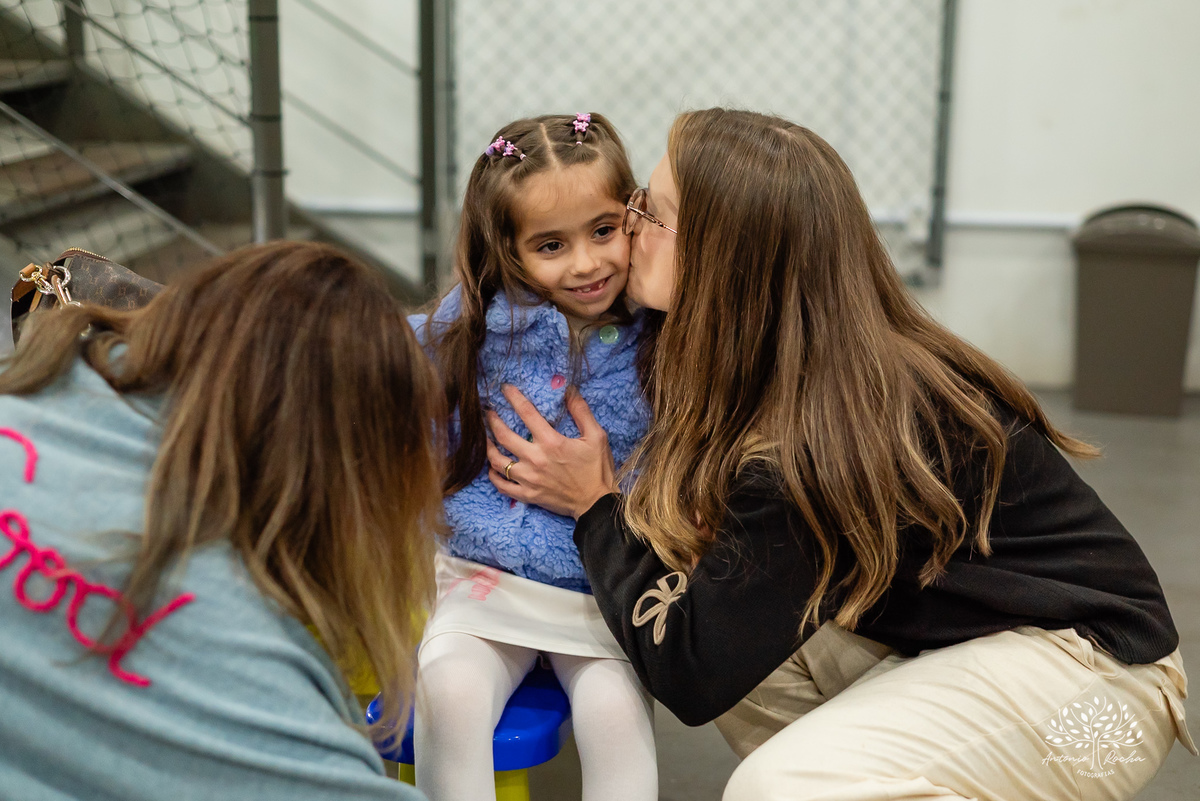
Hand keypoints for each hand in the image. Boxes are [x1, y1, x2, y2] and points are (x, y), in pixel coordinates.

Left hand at [486, 385, 617, 518]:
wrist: (596, 504)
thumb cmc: (596, 469)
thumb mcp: (596, 436)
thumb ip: (581, 412)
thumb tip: (569, 390)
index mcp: (552, 442)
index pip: (526, 413)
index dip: (513, 397)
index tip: (505, 388)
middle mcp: (536, 459)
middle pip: (503, 436)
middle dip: (492, 421)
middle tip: (488, 412)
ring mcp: (529, 479)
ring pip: (497, 461)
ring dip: (488, 447)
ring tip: (486, 438)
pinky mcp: (527, 495)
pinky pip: (501, 485)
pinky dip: (493, 476)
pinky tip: (492, 468)